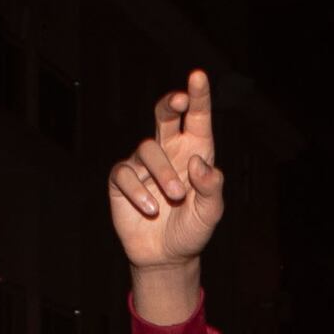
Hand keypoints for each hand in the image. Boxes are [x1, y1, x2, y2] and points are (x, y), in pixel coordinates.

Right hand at [108, 68, 224, 302]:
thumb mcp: (210, 212)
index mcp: (194, 151)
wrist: (166, 257)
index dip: (198, 95)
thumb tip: (197, 164)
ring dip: (163, 172)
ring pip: (147, 148)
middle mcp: (168, 152)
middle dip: (170, 103)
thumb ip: (211, 188)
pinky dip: (137, 191)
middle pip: (165, 115)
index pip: (197, 118)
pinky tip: (150, 209)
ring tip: (176, 197)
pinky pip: (125, 174)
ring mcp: (143, 165)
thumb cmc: (192, 229)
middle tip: (178, 102)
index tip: (198, 76)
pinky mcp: (122, 181)